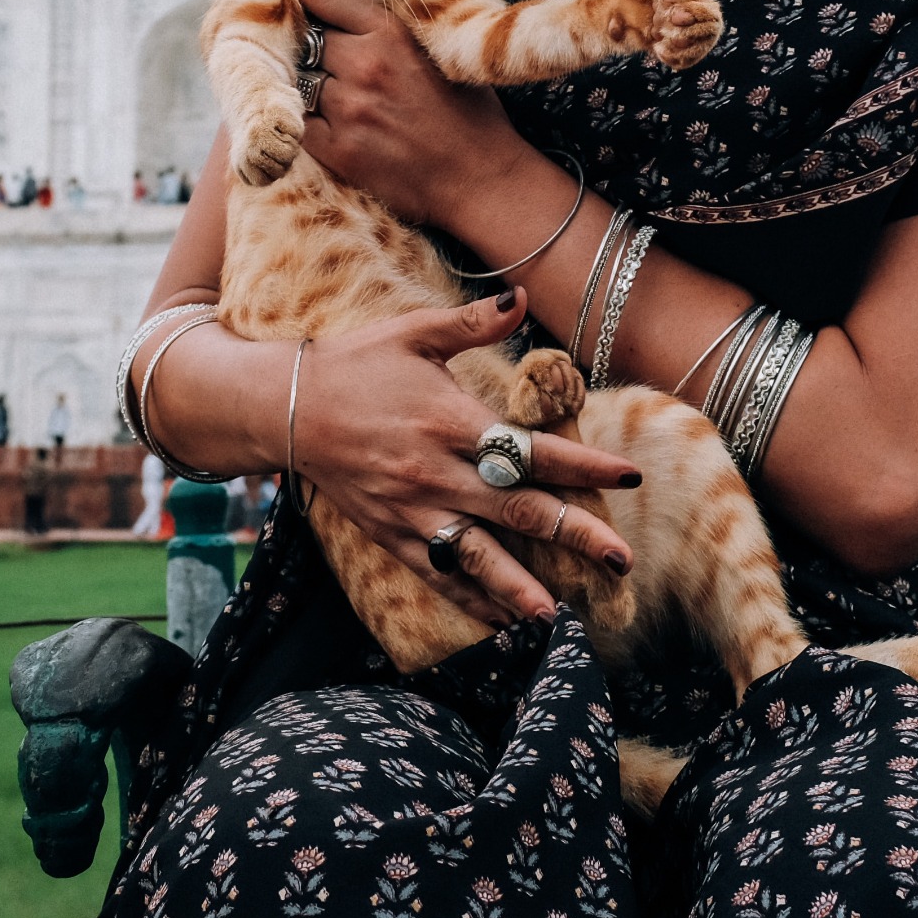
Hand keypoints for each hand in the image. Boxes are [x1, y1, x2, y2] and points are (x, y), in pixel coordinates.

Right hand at [291, 292, 639, 628]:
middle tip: (621, 559)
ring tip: (559, 617)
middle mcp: (436, 472)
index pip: (531, 449)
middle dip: (575, 535)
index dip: (584, 464)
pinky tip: (502, 623)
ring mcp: (412, 510)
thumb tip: (522, 295)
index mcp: (450, 421)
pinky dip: (470, 600)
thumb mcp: (414, 332)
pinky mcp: (390, 533)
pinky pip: (437, 573)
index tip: (629, 474)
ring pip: (477, 555)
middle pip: (518, 509)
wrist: (288, 406)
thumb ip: (472, 321)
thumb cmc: (357, 364)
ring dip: (520, 588)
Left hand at [296, 0, 525, 224]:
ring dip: (316, 87)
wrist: (481, 180)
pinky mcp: (338, 150)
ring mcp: (348, 109)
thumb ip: (395, 30)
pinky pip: (301, 122)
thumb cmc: (472, 116)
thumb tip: (354, 12)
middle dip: (319, 49)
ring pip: (302, 81)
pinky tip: (338, 128)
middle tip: (337, 64)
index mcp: (393, 34)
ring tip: (344, 99)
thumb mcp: (442, 51)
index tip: (315, 6)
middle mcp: (365, 66)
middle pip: (308, 39)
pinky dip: (313, 122)